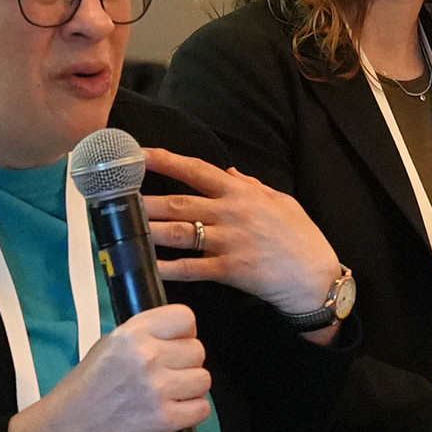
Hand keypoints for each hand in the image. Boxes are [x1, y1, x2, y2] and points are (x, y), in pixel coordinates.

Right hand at [8, 303, 210, 431]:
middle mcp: (147, 356)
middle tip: (166, 374)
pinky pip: (202, 408)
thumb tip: (177, 337)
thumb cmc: (88, 385)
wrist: (70, 425)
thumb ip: (144, 335)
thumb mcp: (109, 343)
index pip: (185, 318)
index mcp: (132, 333)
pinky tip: (172, 410)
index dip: (184, 332)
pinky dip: (191, 411)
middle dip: (186, 362)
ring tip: (168, 394)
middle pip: (198, 350)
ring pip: (203, 379)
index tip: (176, 343)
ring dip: (190, 388)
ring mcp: (158, 389)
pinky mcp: (165, 419)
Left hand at [140, 149, 343, 323]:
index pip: (196, 170)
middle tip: (115, 196)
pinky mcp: (228, 269)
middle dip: (144, 199)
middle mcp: (231, 213)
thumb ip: (251, 186)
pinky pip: (190, 268)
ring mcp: (228, 242)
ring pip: (178, 233)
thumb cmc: (300, 237)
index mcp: (241, 193)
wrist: (315, 276)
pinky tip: (146, 265)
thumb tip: (226, 172)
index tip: (138, 154)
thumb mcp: (281, 201)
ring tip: (120, 228)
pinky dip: (167, 267)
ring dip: (147, 230)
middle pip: (178, 202)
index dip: (165, 161)